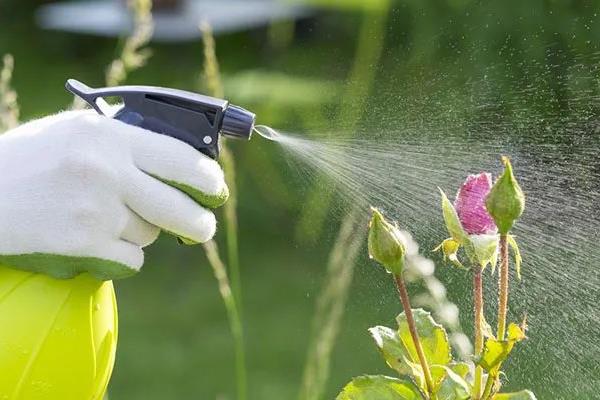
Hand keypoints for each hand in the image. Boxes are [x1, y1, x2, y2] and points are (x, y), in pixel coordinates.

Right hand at [0, 110, 227, 279]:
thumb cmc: (28, 161)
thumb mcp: (75, 132)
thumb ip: (123, 142)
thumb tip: (176, 159)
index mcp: (108, 135)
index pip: (181, 157)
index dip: (207, 177)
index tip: (216, 188)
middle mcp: (107, 171)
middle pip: (180, 206)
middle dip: (200, 222)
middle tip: (204, 227)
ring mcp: (97, 210)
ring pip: (151, 233)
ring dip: (141, 231)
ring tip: (106, 218)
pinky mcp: (84, 245)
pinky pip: (131, 257)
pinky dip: (122, 253)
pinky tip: (97, 239)